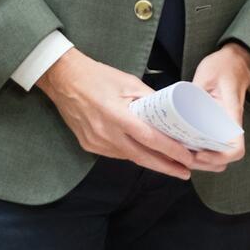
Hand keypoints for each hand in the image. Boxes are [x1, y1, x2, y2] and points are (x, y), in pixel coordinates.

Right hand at [36, 48, 207, 178]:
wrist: (63, 79)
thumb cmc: (96, 76)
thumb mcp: (128, 82)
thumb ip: (149, 99)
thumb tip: (169, 112)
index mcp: (116, 115)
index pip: (150, 138)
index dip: (171, 150)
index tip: (187, 157)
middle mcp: (105, 133)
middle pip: (141, 157)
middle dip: (166, 167)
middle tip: (185, 172)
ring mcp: (95, 142)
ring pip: (128, 157)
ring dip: (149, 161)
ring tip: (170, 163)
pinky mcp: (89, 145)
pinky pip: (116, 154)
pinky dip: (132, 154)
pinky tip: (144, 153)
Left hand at [189, 43, 249, 167]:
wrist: (234, 60)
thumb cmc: (222, 66)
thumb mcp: (205, 76)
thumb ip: (193, 94)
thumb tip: (178, 112)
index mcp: (231, 115)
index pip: (235, 147)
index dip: (217, 157)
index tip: (198, 154)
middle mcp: (231, 125)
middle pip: (225, 159)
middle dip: (205, 164)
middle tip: (182, 157)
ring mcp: (226, 126)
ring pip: (219, 155)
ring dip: (202, 161)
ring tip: (182, 154)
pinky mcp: (219, 124)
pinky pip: (213, 144)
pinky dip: (202, 150)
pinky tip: (185, 145)